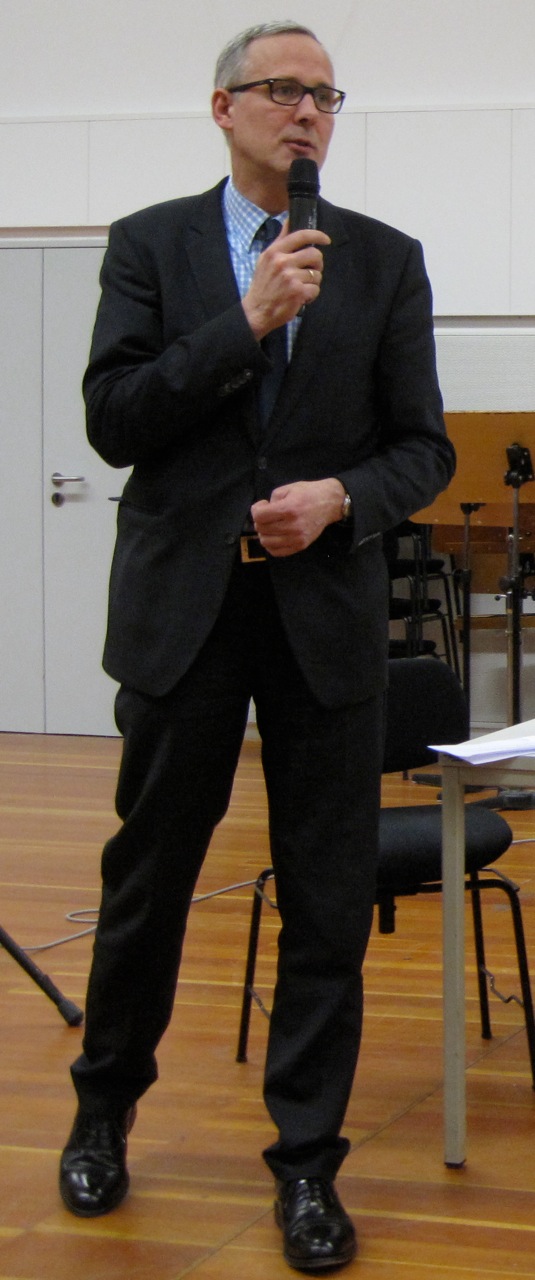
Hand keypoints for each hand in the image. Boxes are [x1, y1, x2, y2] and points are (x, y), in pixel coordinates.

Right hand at [242, 221, 330, 340]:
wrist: (256, 311)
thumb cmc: (262, 286)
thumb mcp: (265, 259)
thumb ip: (280, 241)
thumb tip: (289, 219)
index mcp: (275, 252)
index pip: (301, 235)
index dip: (317, 235)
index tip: (326, 240)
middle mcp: (282, 262)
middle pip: (315, 254)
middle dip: (317, 264)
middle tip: (312, 271)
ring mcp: (290, 277)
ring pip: (317, 274)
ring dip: (313, 282)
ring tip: (301, 287)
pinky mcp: (298, 292)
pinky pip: (315, 289)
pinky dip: (311, 295)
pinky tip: (301, 298)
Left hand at [251, 478, 345, 556]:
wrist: (329, 503)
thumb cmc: (308, 493)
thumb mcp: (288, 488)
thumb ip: (272, 499)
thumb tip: (262, 512)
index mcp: (289, 509)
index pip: (259, 516)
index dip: (256, 509)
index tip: (263, 505)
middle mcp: (293, 526)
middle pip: (261, 529)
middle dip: (260, 520)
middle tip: (268, 514)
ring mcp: (297, 538)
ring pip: (266, 542)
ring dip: (264, 533)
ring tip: (271, 525)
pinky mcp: (300, 546)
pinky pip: (277, 552)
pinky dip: (271, 544)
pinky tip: (275, 535)